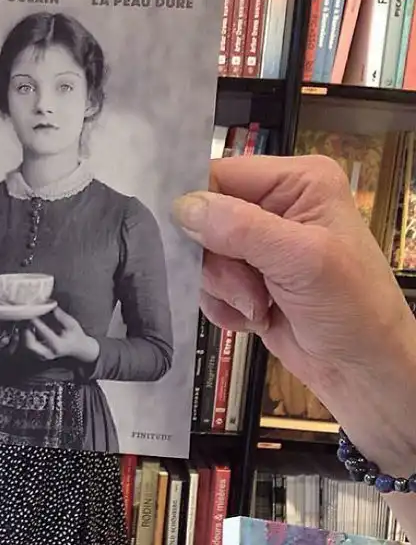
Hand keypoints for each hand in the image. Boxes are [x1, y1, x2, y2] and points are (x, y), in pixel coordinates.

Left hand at [24, 307, 99, 363]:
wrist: (79, 349)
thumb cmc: (76, 335)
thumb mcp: (72, 324)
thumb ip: (60, 316)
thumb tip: (49, 305)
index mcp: (58, 345)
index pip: (44, 332)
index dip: (36, 321)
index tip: (32, 312)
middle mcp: (49, 353)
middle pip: (30, 344)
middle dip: (26, 331)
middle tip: (27, 319)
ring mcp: (43, 356)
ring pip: (27, 346)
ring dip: (25, 334)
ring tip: (27, 323)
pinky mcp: (39, 356)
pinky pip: (27, 347)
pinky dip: (26, 337)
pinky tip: (29, 328)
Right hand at [172, 154, 415, 481]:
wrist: (362, 370)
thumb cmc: (351, 309)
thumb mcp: (300, 260)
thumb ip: (240, 229)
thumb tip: (182, 207)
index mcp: (298, 181)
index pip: (222, 174)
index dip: (198, 206)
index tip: (189, 242)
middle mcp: (277, 206)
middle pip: (205, 219)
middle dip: (218, 262)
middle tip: (248, 290)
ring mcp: (261, 246)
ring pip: (203, 257)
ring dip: (223, 289)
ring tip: (259, 308)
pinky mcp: (248, 280)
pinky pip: (209, 286)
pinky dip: (224, 307)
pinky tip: (255, 318)